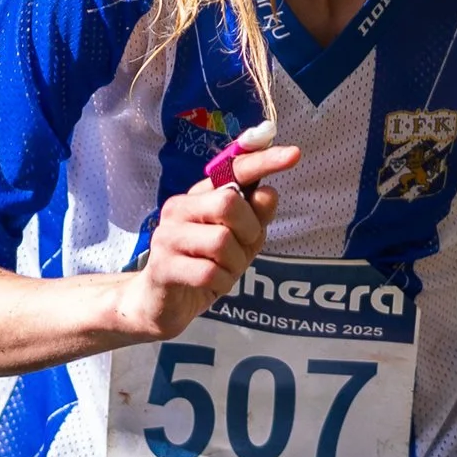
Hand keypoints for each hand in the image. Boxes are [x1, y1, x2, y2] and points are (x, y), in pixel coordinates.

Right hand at [125, 144, 301, 340]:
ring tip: (224, 270)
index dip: (263, 161)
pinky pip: (210, 273)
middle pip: (228, 202)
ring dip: (235, 263)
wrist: (162, 302)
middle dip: (248, 229)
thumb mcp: (239, 239)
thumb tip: (269, 192)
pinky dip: (223, 283)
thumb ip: (255, 216)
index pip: (233, 169)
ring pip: (221, 241)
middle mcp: (179, 209)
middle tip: (242, 246)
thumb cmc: (204, 264)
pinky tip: (213, 284)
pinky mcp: (164, 267)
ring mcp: (167, 237)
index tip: (294, 154)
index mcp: (198, 196)